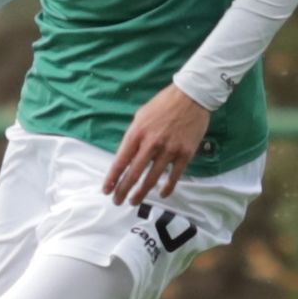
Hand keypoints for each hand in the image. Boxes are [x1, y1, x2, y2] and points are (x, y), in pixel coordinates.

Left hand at [104, 85, 210, 203]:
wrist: (191, 96)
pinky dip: (167, 187)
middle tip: (117, 201)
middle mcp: (151, 143)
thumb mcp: (140, 116)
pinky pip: (174, 176)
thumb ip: (133, 137)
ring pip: (152, 178)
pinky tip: (161, 194)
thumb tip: (127, 156)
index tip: (106, 190)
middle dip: (123, 190)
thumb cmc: (163, 104)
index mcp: (137, 133)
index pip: (120, 161)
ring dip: (141, 193)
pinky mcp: (185, 153)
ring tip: (133, 201)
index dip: (112, 178)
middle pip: (134, 173)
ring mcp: (169, 150)